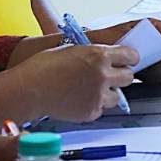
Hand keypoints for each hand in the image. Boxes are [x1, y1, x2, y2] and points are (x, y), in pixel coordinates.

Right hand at [19, 43, 136, 122]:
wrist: (29, 89)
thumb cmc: (43, 66)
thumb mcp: (72, 49)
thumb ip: (93, 53)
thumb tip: (106, 57)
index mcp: (99, 55)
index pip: (131, 55)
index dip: (129, 58)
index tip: (126, 60)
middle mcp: (103, 75)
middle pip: (129, 76)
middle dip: (121, 75)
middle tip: (110, 76)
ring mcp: (98, 95)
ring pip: (117, 96)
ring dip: (108, 93)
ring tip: (91, 90)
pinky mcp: (92, 112)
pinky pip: (101, 109)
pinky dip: (94, 105)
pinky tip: (80, 100)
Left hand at [86, 18, 160, 83]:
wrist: (87, 52)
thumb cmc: (103, 39)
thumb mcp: (128, 35)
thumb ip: (153, 39)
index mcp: (155, 28)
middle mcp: (156, 42)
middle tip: (150, 65)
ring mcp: (152, 57)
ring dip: (158, 72)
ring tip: (142, 70)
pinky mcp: (147, 70)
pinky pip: (159, 77)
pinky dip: (152, 79)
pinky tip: (140, 77)